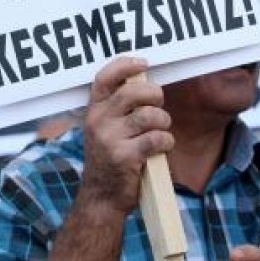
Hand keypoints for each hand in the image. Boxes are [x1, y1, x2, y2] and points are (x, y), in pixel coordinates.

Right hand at [81, 57, 173, 214]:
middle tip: (159, 104)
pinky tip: (160, 148)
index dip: (123, 66)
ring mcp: (110, 139)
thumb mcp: (103, 130)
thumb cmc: (108, 159)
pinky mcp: (125, 157)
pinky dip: (166, 142)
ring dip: (163, 122)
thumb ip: (117, 109)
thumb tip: (144, 85)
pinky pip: (157, 139)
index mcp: (93, 111)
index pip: (104, 79)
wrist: (101, 197)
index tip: (142, 63)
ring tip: (161, 130)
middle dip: (154, 95)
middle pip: (132, 93)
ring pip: (149, 116)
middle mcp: (98, 122)